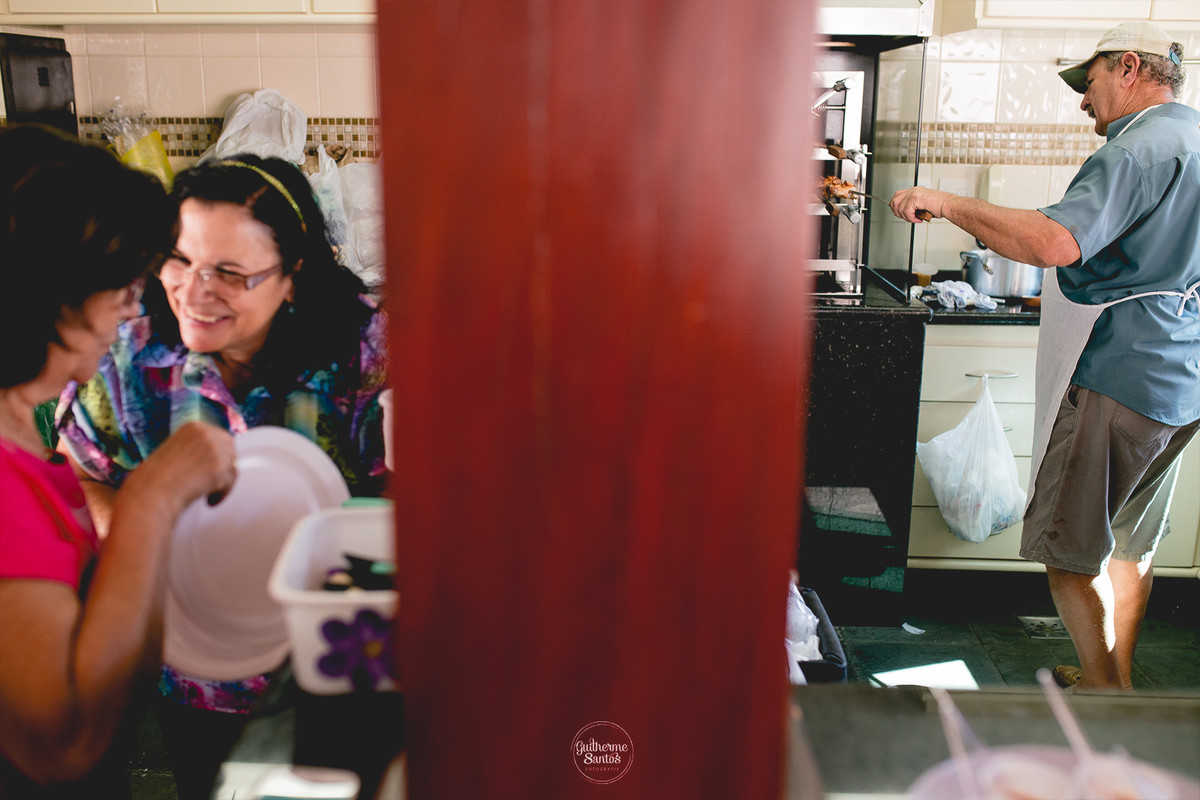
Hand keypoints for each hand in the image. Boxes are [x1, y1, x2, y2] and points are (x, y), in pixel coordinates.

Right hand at [120, 422, 236, 517]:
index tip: (215, 469)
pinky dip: (222, 494)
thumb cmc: (156, 479)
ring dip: (222, 484)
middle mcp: (206, 433)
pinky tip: (209, 501)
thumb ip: (196, 450)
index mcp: (194, 427)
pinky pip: (230, 482)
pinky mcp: (219, 466)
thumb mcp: (176, 452)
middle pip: (231, 451)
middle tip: (214, 484)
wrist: (151, 491)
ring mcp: (214, 448)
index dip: (220, 456)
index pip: (221, 438)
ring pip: (232, 467)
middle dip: (225, 469)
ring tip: (208, 495)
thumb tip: (214, 459)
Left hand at [889, 187, 948, 222]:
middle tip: (906, 218)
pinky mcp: (916, 198)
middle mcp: (914, 190)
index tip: (900, 214)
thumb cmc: (939, 206)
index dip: (896, 206)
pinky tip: (918, 219)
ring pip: (900, 207)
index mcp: (915, 191)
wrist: (948, 205)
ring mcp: (914, 193)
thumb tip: (904, 214)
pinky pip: (907, 211)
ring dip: (906, 217)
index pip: (898, 196)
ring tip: (915, 219)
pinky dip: (911, 218)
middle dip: (898, 212)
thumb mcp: (922, 206)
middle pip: (895, 200)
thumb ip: (913, 207)